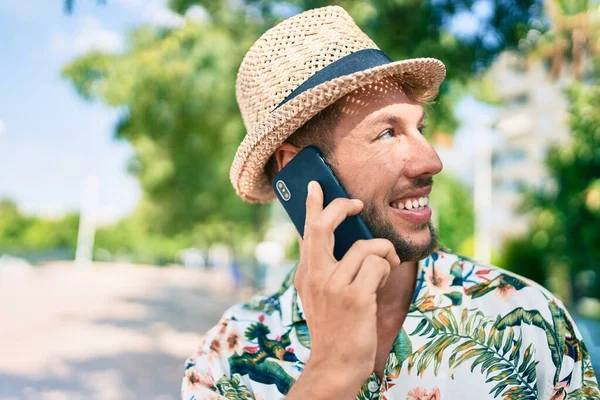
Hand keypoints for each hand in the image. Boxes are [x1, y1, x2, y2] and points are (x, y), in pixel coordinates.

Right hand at [291, 181, 399, 396]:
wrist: (335, 363)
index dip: (311, 206)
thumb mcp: (320, 296)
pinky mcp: (354, 297)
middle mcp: (315, 276)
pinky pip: (378, 264)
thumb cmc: (335, 327)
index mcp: (306, 274)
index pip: (307, 232)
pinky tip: (382, 283)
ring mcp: (333, 286)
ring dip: (383, 252)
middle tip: (356, 203)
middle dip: (341, 207)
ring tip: (384, 267)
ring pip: (365, 246)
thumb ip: (325, 268)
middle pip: (323, 226)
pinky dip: (386, 269)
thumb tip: (346, 240)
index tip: (315, 186)